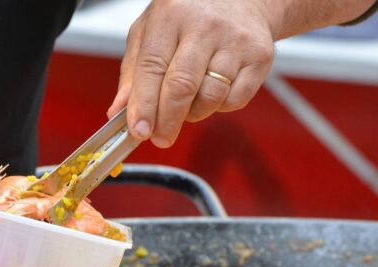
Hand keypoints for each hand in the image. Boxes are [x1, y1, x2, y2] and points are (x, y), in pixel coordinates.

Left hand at [108, 0, 276, 147]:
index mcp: (170, 16)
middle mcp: (204, 26)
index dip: (144, 105)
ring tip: (186, 105)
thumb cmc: (190, 16)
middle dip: (167, 121)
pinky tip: (212, 92)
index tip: (138, 130)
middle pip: (182, 86)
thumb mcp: (151, 32)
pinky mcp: (259, 57)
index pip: (152, 67)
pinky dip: (219, 107)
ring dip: (193, 114)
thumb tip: (118, 111)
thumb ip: (133, 72)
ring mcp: (235, 41)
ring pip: (209, 98)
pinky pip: (234, 100)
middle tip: (160, 138)